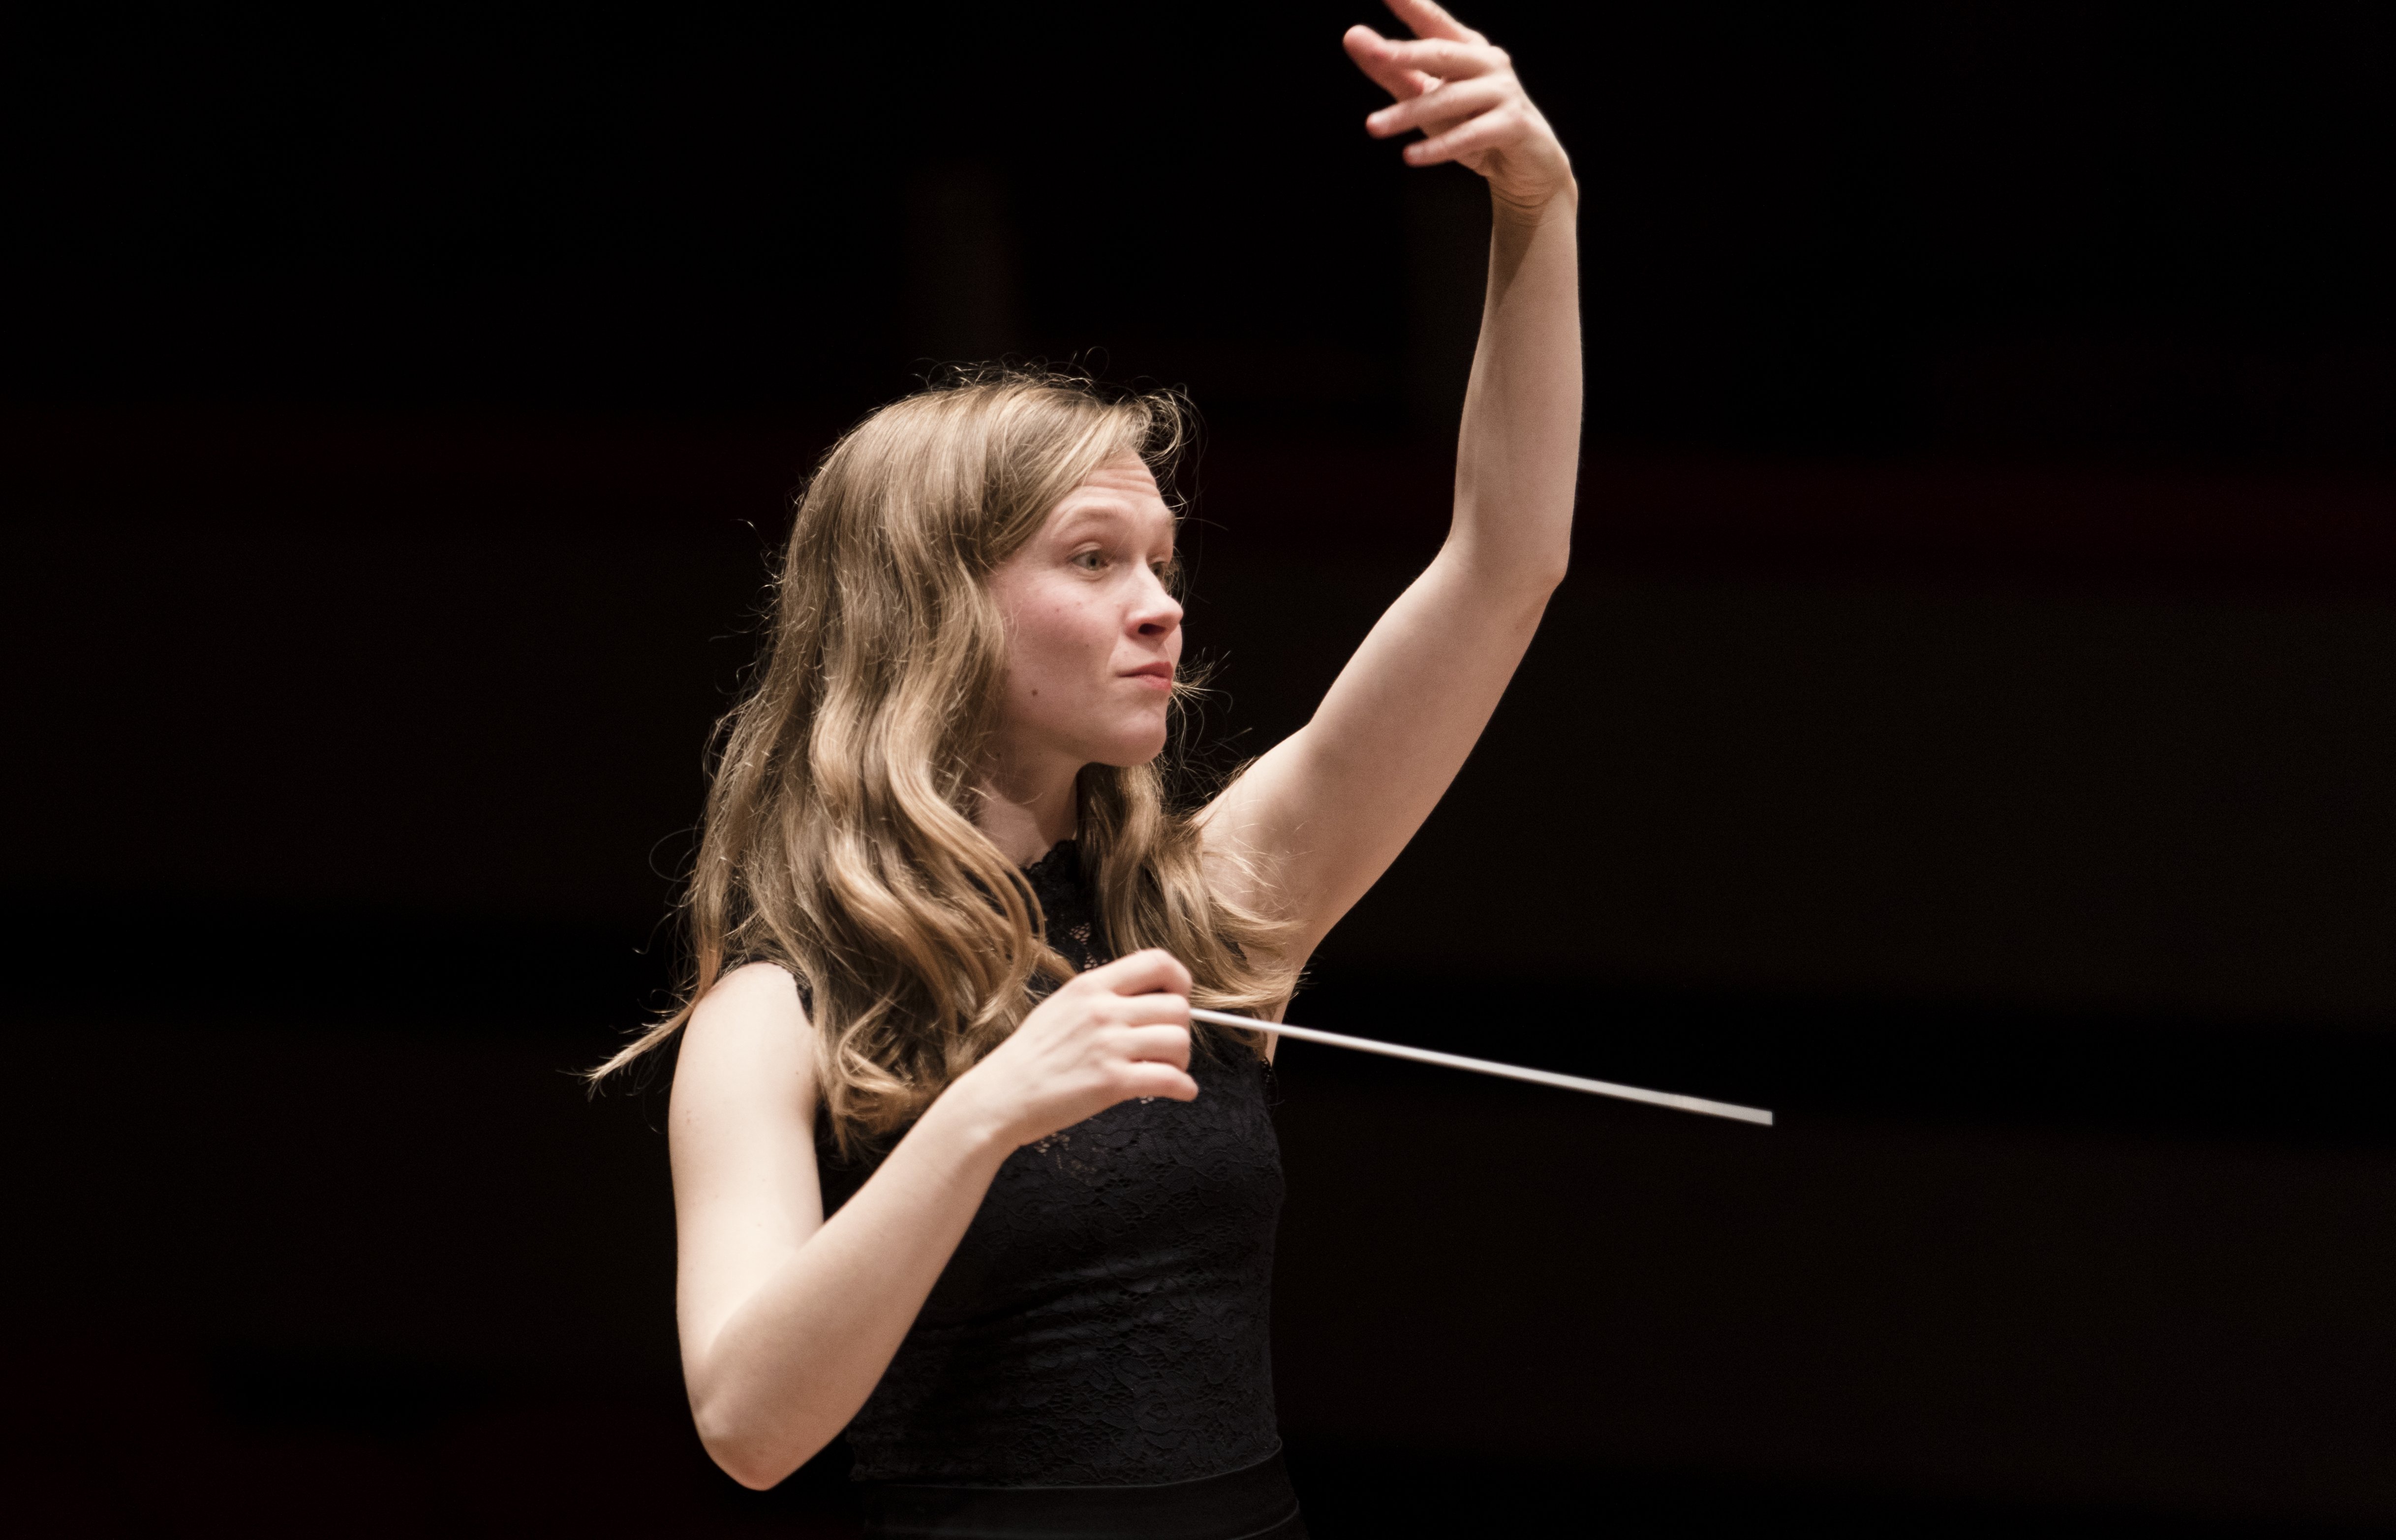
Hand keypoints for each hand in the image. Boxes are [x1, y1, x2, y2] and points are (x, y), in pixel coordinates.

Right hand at [947, 949, 1197, 1147]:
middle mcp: (1102, 1010)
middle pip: (1177, 1006)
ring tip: (1169, 1069)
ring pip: (1179, 1041)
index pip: (1157, 961)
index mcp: (1090, 986)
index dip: (1179, 980)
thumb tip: (1147, 999)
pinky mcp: (1112, 1082)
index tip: (1178, 998)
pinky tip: (1180, 1090)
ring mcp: (1108, 1046)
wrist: (1000, 1097)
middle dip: (1182, 1029)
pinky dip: (1184, 1087)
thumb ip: (1102, 997)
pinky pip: (1170, 1079)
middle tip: (1169, 1046)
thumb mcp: (1061, 1007)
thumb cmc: (1030, 1057)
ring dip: (1183, 1059)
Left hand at [1345, 0, 1572, 211]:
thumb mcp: (1425, 96)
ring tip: (1373, 126)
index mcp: (1465, 48)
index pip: (1432, 21)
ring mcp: (1503, 92)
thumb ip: (1390, 70)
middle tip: (1374, 53)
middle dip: (1406, 54)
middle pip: (1442, 54)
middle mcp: (1487, 62)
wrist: (1524, 163)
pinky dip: (1438, 147)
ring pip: (1450, 99)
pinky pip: (1469, 136)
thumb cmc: (1470, 123)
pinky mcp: (1513, 125)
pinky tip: (1410, 155)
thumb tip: (1352, 36)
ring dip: (1408, 114)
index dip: (1411, 5)